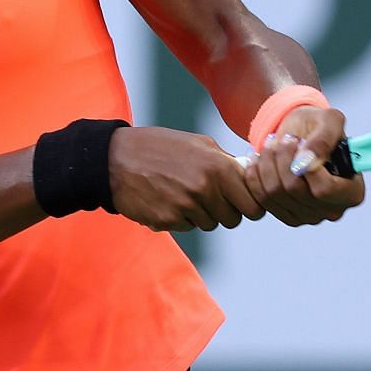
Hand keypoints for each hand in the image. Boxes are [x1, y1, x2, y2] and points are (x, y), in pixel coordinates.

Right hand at [108, 127, 267, 231]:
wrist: (116, 159)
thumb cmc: (160, 147)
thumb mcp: (199, 143)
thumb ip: (227, 162)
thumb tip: (251, 175)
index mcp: (219, 167)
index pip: (253, 206)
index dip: (250, 206)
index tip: (242, 202)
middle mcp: (206, 189)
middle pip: (233, 219)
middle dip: (225, 211)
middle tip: (209, 197)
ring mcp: (186, 207)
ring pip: (210, 225)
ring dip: (201, 214)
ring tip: (183, 193)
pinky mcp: (168, 221)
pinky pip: (187, 227)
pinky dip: (180, 218)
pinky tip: (167, 199)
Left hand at [243, 105, 365, 225]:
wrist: (299, 134)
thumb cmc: (318, 127)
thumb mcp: (329, 120)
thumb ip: (324, 139)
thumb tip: (307, 161)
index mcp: (352, 191)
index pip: (325, 189)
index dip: (306, 166)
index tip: (299, 143)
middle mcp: (332, 210)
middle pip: (295, 190)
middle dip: (283, 158)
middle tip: (283, 139)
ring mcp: (307, 216)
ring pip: (274, 193)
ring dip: (267, 163)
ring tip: (271, 145)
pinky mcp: (284, 215)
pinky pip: (261, 199)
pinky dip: (254, 176)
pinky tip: (258, 160)